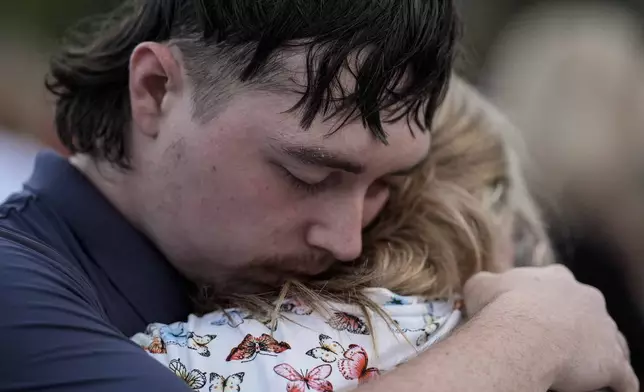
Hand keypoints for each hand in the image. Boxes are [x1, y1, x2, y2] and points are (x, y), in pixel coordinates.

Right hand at [463, 264, 637, 391]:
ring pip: (608, 342)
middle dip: (575, 326)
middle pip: (587, 312)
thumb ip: (489, 282)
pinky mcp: (612, 362)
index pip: (558, 287)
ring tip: (580, 369)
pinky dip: (615, 384)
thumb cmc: (498, 308)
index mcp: (557, 278)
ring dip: (596, 354)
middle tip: (553, 342)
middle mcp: (586, 297)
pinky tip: (605, 389)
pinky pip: (622, 377)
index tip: (532, 314)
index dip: (545, 302)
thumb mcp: (480, 285)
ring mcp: (604, 329)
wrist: (521, 335)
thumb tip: (486, 286)